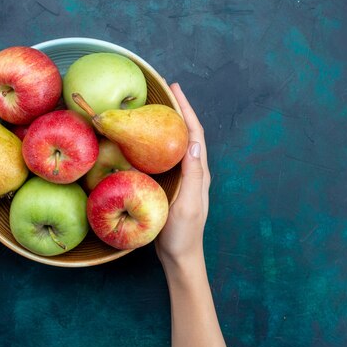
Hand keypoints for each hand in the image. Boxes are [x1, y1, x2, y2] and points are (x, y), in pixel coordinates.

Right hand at [155, 83, 210, 268]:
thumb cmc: (184, 234)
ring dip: (169, 124)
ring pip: (176, 143)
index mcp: (200, 172)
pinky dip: (158, 142)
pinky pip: (166, 157)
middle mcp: (194, 171)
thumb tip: (196, 143)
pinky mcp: (172, 185)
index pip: (195, 134)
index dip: (187, 110)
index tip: (176, 89)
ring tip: (156, 107)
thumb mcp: (189, 204)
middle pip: (187, 133)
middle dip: (178, 110)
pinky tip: (146, 140)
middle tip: (165, 90)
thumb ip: (194, 176)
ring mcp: (183, 178)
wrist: (180, 256)